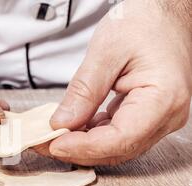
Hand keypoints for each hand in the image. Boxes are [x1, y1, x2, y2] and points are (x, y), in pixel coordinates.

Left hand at [35, 0, 191, 165]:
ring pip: (114, 148)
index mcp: (163, 99)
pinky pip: (115, 136)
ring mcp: (157, 120)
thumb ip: (84, 91)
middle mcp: (166, 117)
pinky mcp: (145, 117)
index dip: (84, 147)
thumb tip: (62, 123)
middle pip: (116, 149)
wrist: (163, 13)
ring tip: (50, 136)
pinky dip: (90, 135)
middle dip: (76, 150)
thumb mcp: (106, 51)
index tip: (53, 143)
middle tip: (41, 143)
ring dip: (80, 146)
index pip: (120, 139)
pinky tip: (69, 128)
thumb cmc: (143, 23)